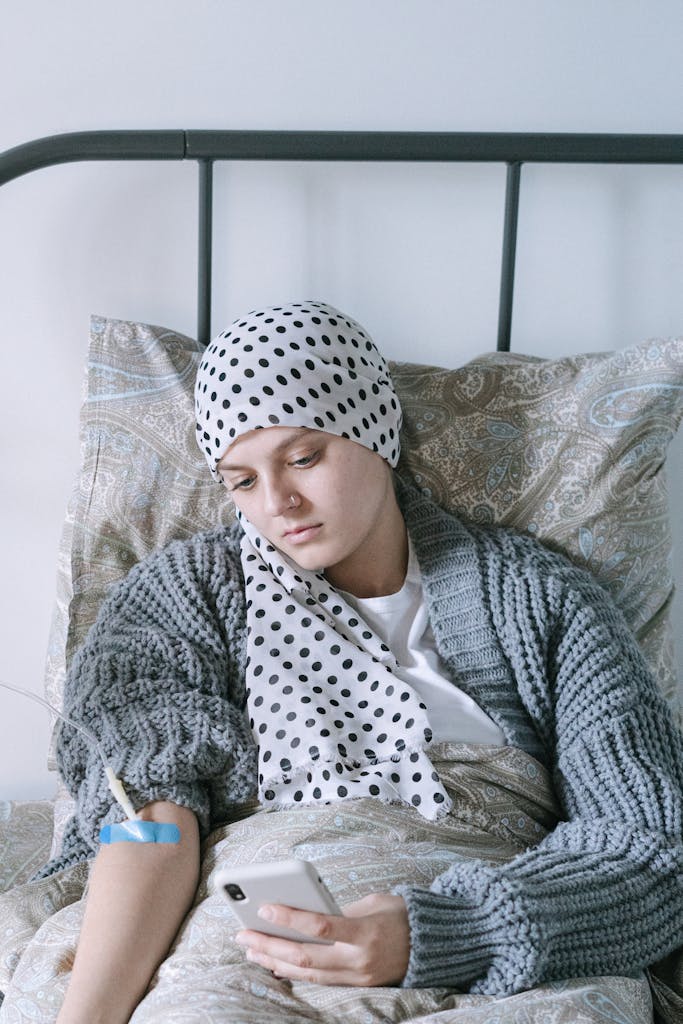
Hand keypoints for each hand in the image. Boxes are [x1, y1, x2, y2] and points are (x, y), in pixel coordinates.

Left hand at [235, 893, 409, 986]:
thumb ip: (340, 910)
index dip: (291, 918)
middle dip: (271, 945)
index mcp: (365, 932)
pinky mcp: (356, 985)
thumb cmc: (399, 915)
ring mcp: (357, 977)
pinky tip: (275, 963)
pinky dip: (294, 972)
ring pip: (307, 973)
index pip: (320, 927)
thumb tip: (304, 914)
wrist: (430, 945)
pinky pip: (318, 981)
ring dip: (275, 961)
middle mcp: (359, 959)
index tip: (265, 907)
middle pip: (306, 956)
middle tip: (244, 933)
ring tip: (251, 948)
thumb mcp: (372, 902)